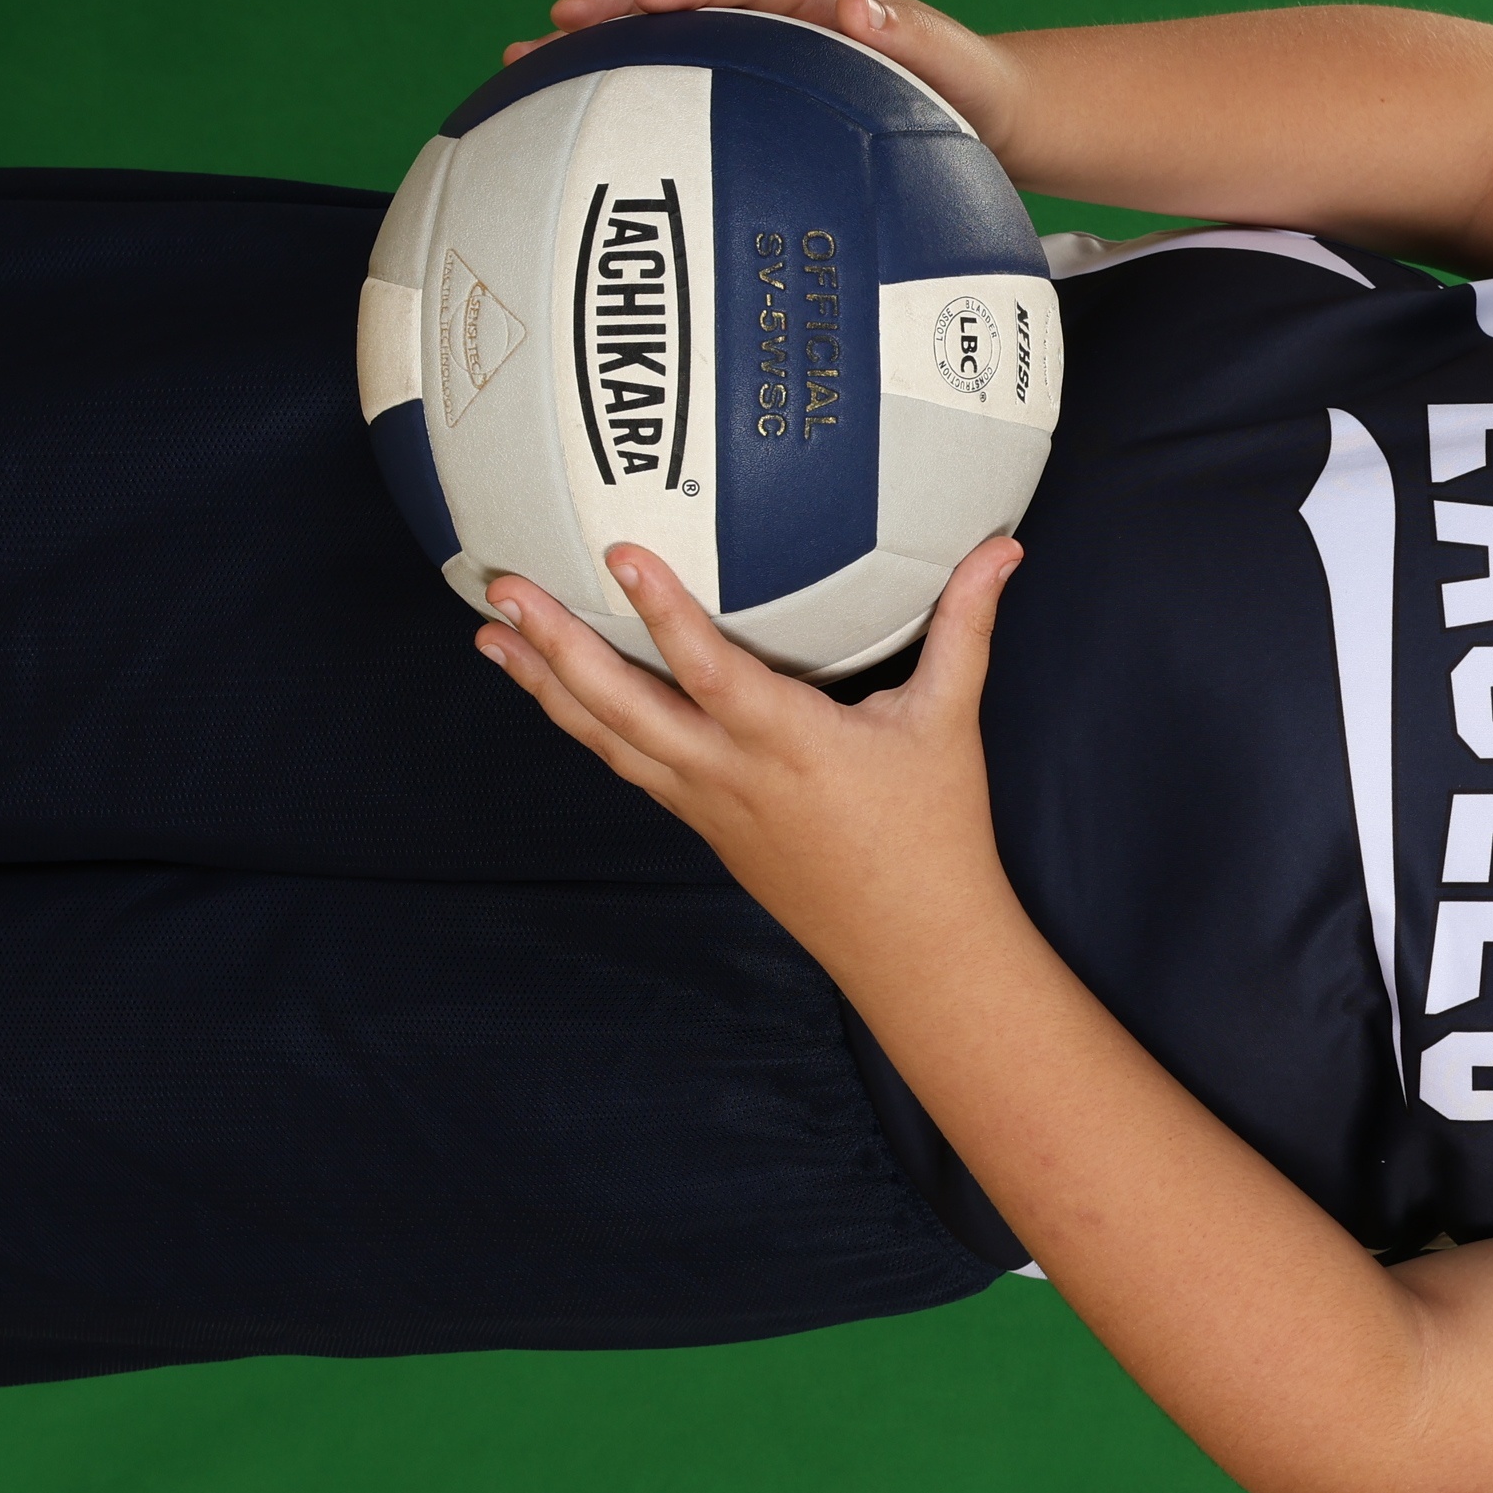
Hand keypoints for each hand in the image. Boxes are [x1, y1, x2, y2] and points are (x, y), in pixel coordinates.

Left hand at [475, 538, 1027, 972]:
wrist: (913, 943)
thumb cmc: (935, 832)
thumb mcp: (949, 721)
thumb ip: (965, 626)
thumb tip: (1003, 548)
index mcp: (791, 744)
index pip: (711, 671)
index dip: (663, 611)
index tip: (619, 553)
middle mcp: (732, 775)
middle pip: (623, 707)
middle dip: (557, 646)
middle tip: (504, 589)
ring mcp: (707, 803)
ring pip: (607, 740)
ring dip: (544, 686)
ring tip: (490, 634)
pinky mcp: (701, 821)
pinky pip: (625, 764)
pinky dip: (579, 724)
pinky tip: (550, 691)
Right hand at [504, 0, 1024, 160]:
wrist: (983, 117)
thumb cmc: (970, 91)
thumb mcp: (955, 66)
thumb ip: (913, 36)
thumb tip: (862, 4)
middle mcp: (780, 14)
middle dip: (618, 6)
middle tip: (556, 24)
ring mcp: (758, 51)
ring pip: (665, 41)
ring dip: (600, 49)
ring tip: (524, 64)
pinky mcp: (749, 91)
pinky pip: (676, 86)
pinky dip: (623, 96)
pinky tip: (566, 126)